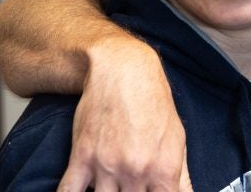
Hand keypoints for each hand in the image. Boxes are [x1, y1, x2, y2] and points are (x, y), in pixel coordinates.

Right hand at [57, 36, 191, 190]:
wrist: (124, 71)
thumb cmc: (152, 101)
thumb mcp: (177, 137)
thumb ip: (181, 174)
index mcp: (164, 169)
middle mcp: (137, 171)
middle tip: (130, 188)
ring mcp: (108, 166)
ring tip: (112, 186)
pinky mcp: (82, 157)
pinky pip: (69, 191)